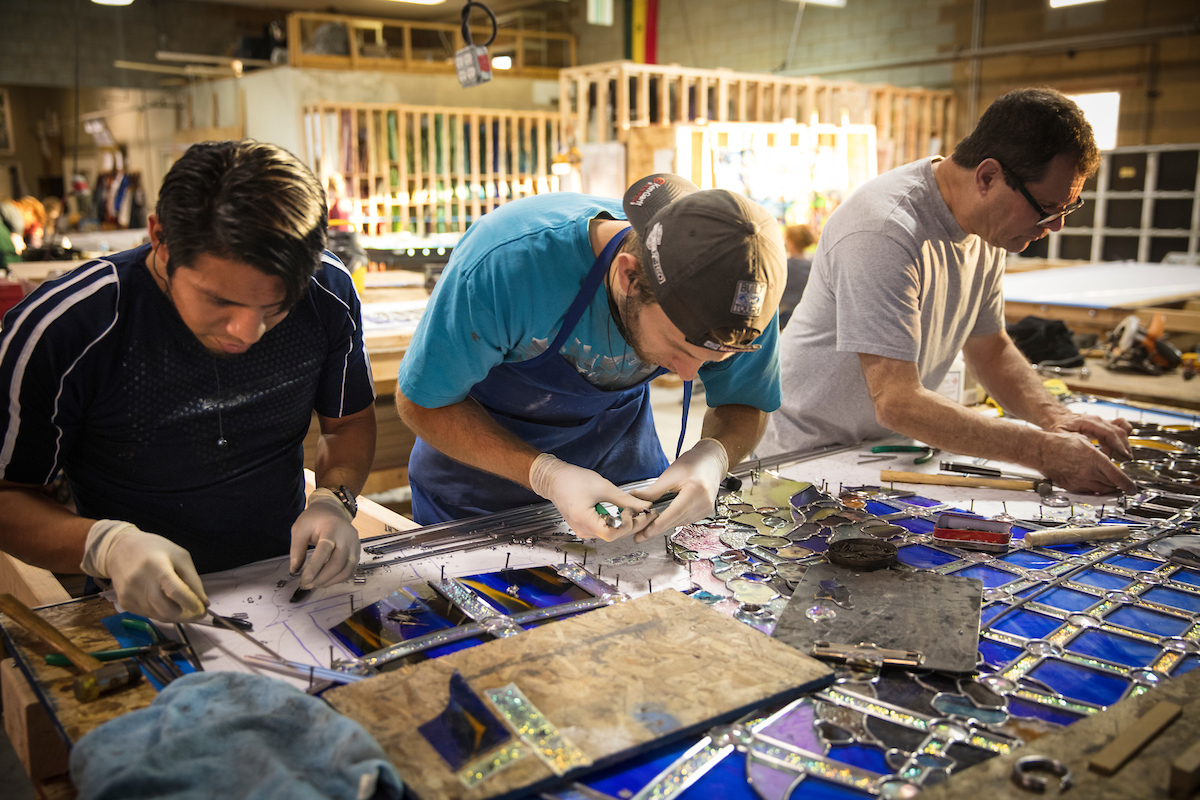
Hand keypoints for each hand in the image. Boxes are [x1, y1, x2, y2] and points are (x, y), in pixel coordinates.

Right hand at [81, 520, 207, 622]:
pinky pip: (148, 614)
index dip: (191, 603)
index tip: (203, 609)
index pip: (175, 591)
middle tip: (197, 614)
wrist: (119, 549)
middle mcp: (140, 582)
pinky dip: (160, 612)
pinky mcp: (124, 603)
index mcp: (156, 566)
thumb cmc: (154, 549)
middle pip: (166, 610)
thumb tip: (204, 603)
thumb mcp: (180, 556)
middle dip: (186, 617)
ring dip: (174, 616)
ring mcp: (129, 595)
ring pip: (158, 616)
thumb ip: (193, 579)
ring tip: (182, 607)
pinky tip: (164, 601)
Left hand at [290, 489, 360, 589]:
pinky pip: (351, 570)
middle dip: (322, 578)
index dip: (315, 567)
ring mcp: (355, 545)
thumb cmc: (314, 519)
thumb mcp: (300, 529)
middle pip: (338, 563)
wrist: (332, 510)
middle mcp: (347, 537)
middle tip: (307, 585)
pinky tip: (326, 580)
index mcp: (332, 527)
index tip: (304, 580)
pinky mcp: (357, 551)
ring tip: (316, 584)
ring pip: (347, 570)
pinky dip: (339, 579)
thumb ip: (296, 549)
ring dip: (331, 581)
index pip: (325, 550)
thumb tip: (295, 570)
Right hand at [529, 454, 654, 541]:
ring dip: (625, 523)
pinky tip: (623, 512)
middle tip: (646, 512)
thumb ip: (625, 500)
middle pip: (613, 535)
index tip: (635, 511)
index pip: (612, 534)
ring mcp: (583, 530)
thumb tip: (645, 507)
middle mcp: (583, 530)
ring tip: (635, 510)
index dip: (627, 525)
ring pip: (610, 533)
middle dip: (632, 524)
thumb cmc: (574, 480)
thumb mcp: (603, 487)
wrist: (554, 480)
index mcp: (585, 521)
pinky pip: (603, 529)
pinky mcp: (584, 527)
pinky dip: (615, 521)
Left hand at [629, 438, 727, 542]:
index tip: (644, 534)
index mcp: (695, 490)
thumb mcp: (670, 475)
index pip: (674, 512)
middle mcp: (703, 502)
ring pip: (679, 522)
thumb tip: (634, 499)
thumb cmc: (691, 464)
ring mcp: (706, 509)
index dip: (658, 525)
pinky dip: (673, 520)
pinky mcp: (705, 512)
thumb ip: (653, 491)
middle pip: (676, 520)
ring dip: (664, 525)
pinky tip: (663, 519)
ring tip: (646, 528)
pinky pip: (685, 519)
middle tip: (638, 536)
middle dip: (656, 529)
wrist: (711, 461)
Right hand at [1036, 431, 1135, 494]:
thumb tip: (1107, 461)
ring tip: (1110, 485)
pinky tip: (1094, 483)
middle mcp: (1088, 472)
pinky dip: (1094, 488)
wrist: (1041, 450)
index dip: (1128, 485)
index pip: (1117, 476)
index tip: (1133, 489)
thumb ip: (1098, 454)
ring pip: (1100, 489)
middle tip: (1122, 484)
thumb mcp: (1085, 442)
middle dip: (1118, 485)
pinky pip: (1088, 490)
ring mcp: (1079, 481)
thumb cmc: (1059, 443)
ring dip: (1107, 488)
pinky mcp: (1071, 486)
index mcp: (1094, 459)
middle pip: (1111, 485)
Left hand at [1046, 413, 1132, 460]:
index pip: (1109, 433)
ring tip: (1124, 456)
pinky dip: (1123, 435)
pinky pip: (1120, 426)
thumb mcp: (1062, 435)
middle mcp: (1098, 420)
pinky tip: (1121, 446)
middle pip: (1118, 432)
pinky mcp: (1105, 424)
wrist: (1058, 418)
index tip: (1123, 456)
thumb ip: (1074, 442)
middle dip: (1124, 447)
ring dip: (1125, 443)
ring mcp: (1103, 421)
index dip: (1118, 445)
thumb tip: (1087, 450)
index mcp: (1089, 422)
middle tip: (1126, 459)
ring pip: (1121, 429)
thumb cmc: (1059, 426)